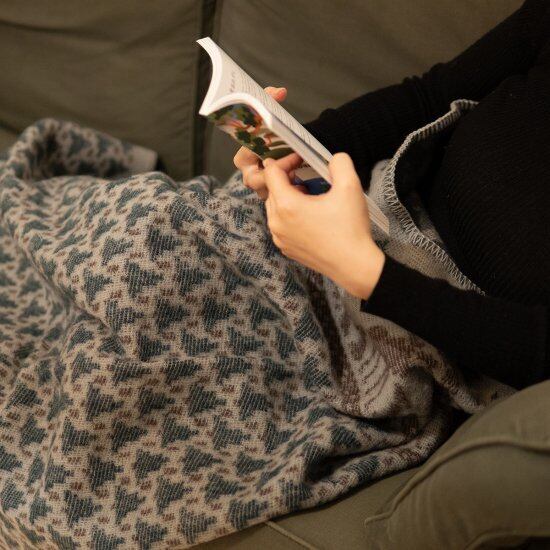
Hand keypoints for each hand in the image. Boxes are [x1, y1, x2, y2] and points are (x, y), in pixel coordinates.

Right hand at [233, 86, 303, 199]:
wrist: (290, 155)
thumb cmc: (275, 138)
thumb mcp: (271, 118)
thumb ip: (270, 100)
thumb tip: (280, 91)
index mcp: (244, 158)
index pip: (242, 158)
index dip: (254, 153)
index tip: (270, 145)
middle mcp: (251, 176)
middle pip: (256, 180)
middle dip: (276, 170)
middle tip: (294, 159)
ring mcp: (263, 190)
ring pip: (271, 191)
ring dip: (286, 182)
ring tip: (302, 171)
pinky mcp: (277, 198)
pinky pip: (283, 199)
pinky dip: (294, 191)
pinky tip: (305, 184)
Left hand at [263, 152, 384, 299]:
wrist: (354, 265)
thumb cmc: (350, 228)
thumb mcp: (350, 187)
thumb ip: (339, 163)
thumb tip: (333, 158)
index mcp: (286, 205)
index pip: (271, 172)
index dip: (286, 161)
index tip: (302, 160)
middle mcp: (276, 222)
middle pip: (271, 190)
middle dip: (287, 179)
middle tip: (308, 179)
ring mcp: (279, 238)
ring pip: (274, 208)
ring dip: (288, 197)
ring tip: (310, 198)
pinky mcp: (286, 249)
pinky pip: (280, 225)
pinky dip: (290, 216)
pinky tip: (310, 217)